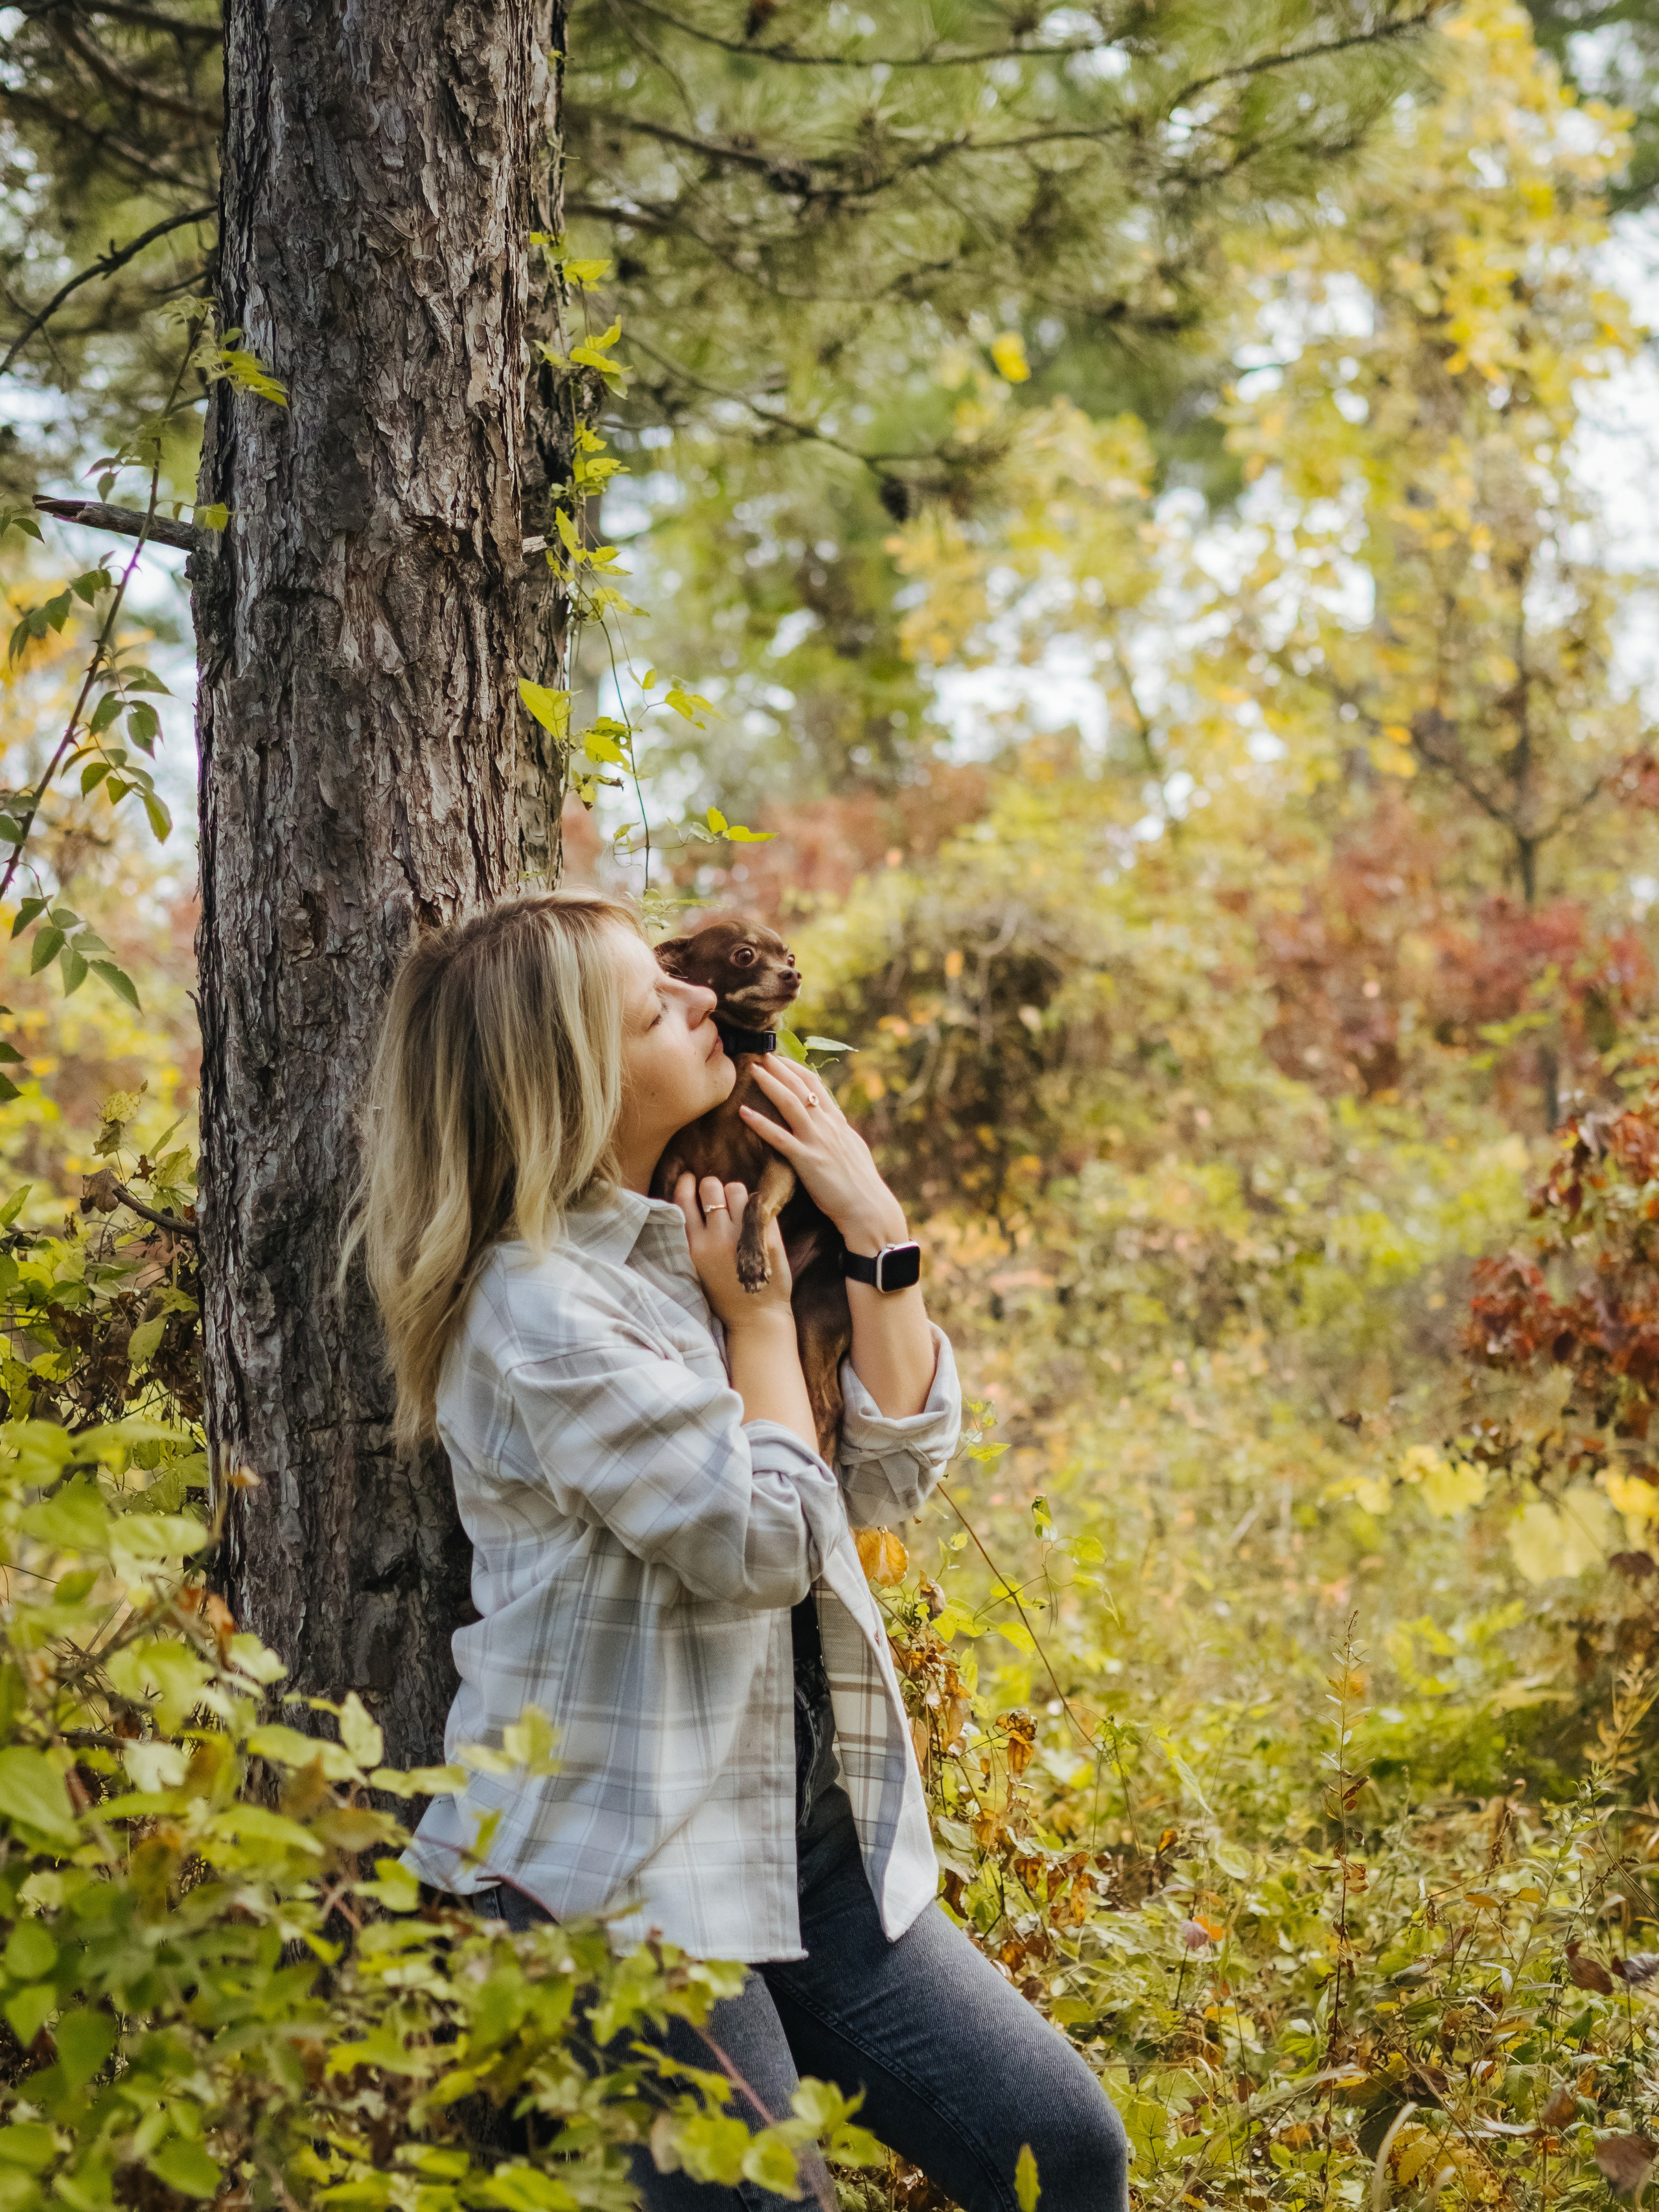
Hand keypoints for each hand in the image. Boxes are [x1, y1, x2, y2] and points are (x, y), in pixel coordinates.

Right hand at [674, 1173, 794, 1330]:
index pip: (683, 1200)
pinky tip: (756, 1218)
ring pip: (737, 1189)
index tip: (690, 1180)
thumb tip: (693, 1202)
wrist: (756, 1318)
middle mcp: (716, 1237)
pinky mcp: (767, 1236)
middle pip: (711, 1187)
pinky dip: (757, 1207)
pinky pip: (760, 1205)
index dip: (687, 1184)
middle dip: (714, 1187)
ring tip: (739, 1207)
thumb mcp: (697, 1267)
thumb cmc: (724, 1294)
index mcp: (694, 1246)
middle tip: (720, 1198)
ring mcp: (742, 1235)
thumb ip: (693, 1237)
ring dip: (737, 1194)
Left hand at [740, 1059, 907, 1255]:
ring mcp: (817, 1141)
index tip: (780, 1058)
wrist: (868, 1208)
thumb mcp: (853, 1150)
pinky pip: (779, 1137)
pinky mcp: (807, 1160)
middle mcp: (828, 1126)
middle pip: (801, 1088)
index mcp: (838, 1123)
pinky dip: (760, 1123)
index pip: (816, 1086)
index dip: (796, 1069)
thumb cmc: (861, 1185)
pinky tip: (743, 1112)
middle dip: (780, 1068)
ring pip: (790, 1104)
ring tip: (752, 1070)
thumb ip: (840, 1134)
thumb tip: (833, 1123)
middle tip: (761, 1054)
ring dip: (769, 1084)